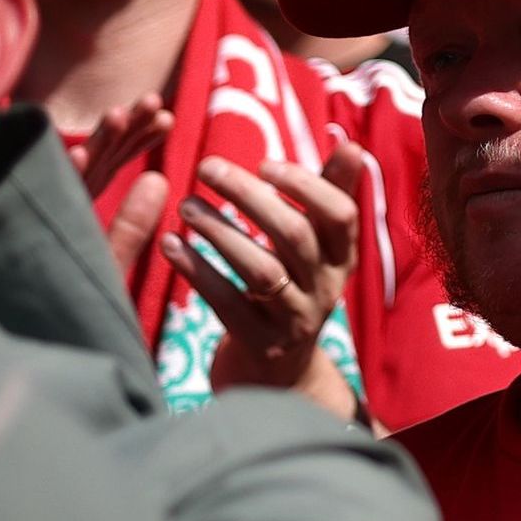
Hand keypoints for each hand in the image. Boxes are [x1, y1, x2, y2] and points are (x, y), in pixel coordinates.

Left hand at [173, 142, 373, 403]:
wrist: (277, 377)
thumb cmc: (292, 291)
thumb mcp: (318, 251)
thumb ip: (329, 196)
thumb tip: (350, 143)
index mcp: (342, 260)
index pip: (340, 215)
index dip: (306, 185)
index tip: (263, 162)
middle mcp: (325, 289)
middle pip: (296, 235)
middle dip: (249, 196)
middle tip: (206, 166)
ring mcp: (294, 321)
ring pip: (261, 270)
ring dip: (220, 232)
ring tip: (185, 206)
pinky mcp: (259, 346)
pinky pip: (226, 303)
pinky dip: (196, 271)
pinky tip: (169, 245)